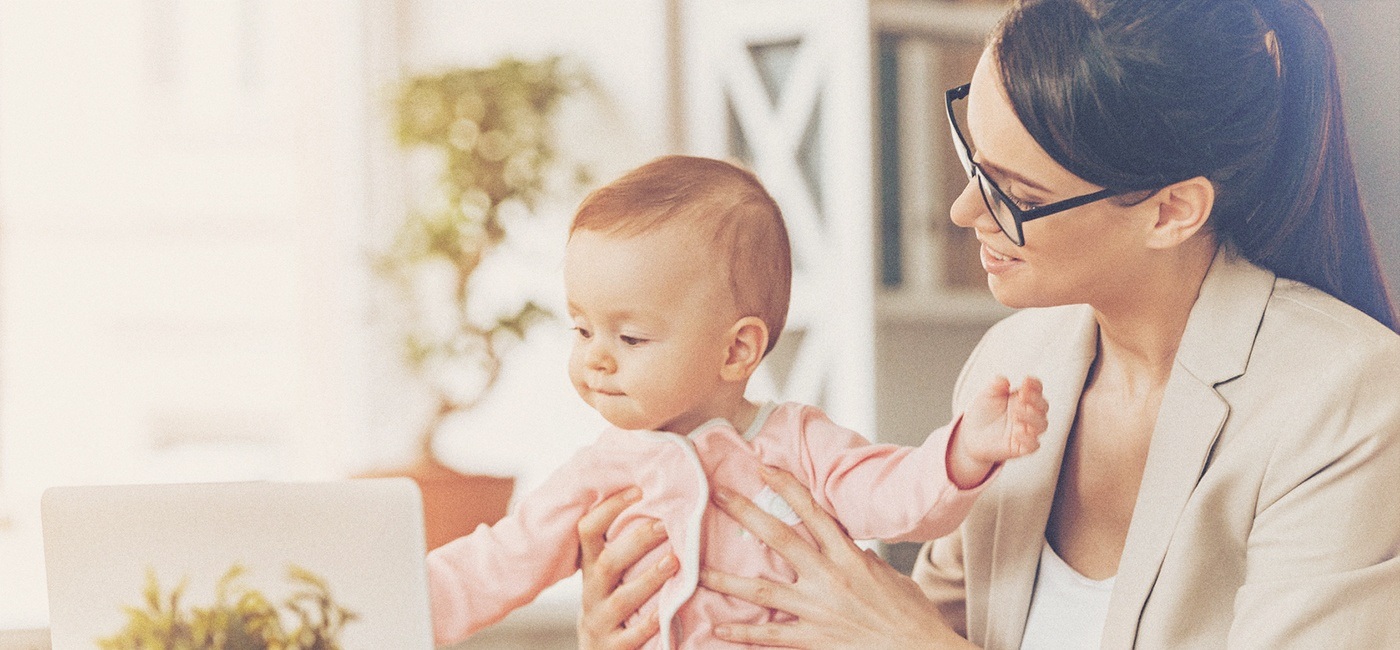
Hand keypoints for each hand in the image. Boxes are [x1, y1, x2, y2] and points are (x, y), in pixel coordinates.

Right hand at [577, 487, 677, 649]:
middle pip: (608, 562)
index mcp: (592, 566)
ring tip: (674, 561)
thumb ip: (623, 541)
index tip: (638, 490)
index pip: (588, 530)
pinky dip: (649, 623)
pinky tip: (666, 611)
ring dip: (648, 579)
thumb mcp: (610, 571)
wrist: (598, 649)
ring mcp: (600, 620)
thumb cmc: (614, 598)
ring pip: (622, 599)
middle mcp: (592, 591)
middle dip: (637, 542)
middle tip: (665, 524)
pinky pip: (630, 636)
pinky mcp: (611, 647)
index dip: (609, 508)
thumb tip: (654, 493)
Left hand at [701, 467, 978, 648]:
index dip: (786, 487)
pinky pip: (771, 636)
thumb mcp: (888, 576)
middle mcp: (830, 578)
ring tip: (697, 570)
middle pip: (778, 538)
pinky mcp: (815, 640)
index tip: (762, 468)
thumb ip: (859, 559)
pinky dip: (744, 634)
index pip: (812, 512)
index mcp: (850, 557)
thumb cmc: (911, 616)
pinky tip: (720, 631)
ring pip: (762, 590)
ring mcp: (819, 610)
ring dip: (726, 580)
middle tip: (716, 495)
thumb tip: (842, 547)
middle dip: (745, 513)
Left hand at [949, 376, 1047, 486]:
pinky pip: (1034, 445)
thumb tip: (1004, 380)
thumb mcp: (987, 395)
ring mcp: (1026, 430)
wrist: (970, 434)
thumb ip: (995, 386)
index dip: (1035, 385)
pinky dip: (1029, 438)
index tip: (1026, 380)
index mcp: (1022, 398)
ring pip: (1042, 425)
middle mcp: (1028, 414)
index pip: (1037, 389)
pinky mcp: (1021, 446)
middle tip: (1021, 397)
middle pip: (1043, 406)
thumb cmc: (983, 412)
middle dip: (1035, 400)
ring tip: (1016, 413)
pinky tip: (1017, 431)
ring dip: (1032, 417)